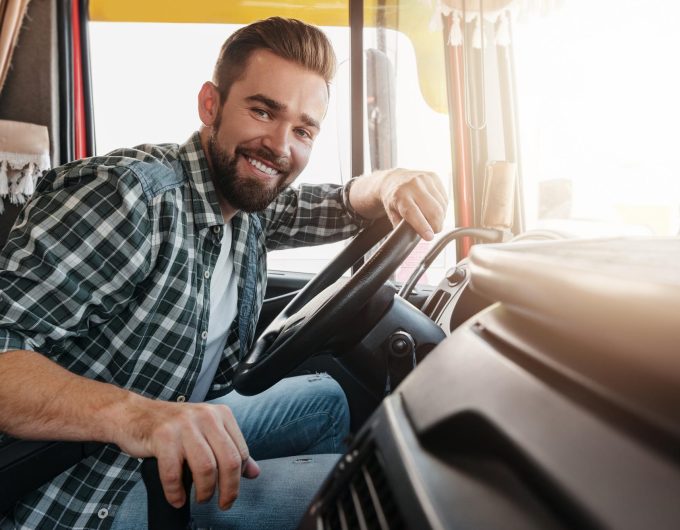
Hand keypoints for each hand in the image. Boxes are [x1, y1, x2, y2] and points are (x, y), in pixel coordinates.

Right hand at [114, 397, 259, 509]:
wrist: (134, 414)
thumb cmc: (173, 427)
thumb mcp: (206, 432)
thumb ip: (230, 450)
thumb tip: (254, 473)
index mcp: (221, 414)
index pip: (241, 452)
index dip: (238, 478)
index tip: (230, 492)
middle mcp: (205, 416)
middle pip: (229, 461)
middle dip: (229, 489)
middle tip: (223, 504)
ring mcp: (184, 425)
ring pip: (206, 468)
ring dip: (205, 492)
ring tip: (201, 499)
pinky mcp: (163, 436)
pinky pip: (174, 473)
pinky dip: (176, 492)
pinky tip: (177, 498)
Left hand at [349, 168, 447, 240]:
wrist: (393, 179)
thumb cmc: (393, 199)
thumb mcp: (391, 214)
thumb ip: (400, 226)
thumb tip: (412, 237)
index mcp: (399, 195)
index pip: (413, 213)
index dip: (423, 227)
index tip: (429, 237)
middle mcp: (413, 185)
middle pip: (433, 211)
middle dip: (437, 225)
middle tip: (434, 231)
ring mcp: (425, 179)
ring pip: (442, 206)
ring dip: (440, 217)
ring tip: (432, 219)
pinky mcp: (434, 176)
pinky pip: (444, 198)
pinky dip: (442, 208)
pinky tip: (435, 209)